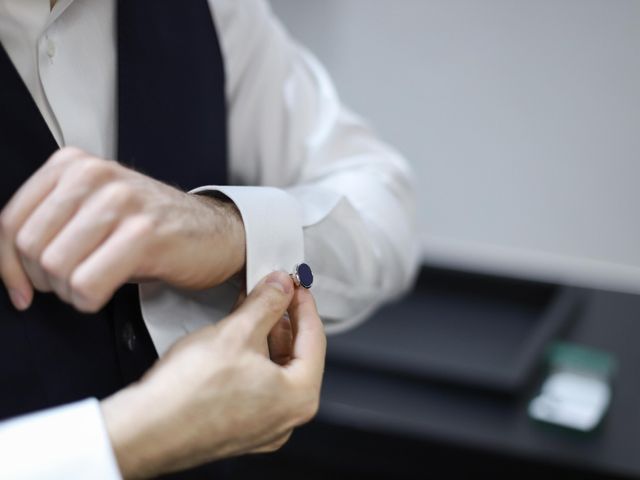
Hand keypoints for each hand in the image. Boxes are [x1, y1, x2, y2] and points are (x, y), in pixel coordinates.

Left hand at [0, 147, 245, 311]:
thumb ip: (51, 223)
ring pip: (55, 267)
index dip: (7, 267)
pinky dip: (90, 300)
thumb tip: (8, 268)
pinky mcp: (145, 234)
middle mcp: (95, 176)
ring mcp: (122, 202)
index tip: (22, 288)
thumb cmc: (153, 226)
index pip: (8, 222)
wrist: (216, 232)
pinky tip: (107, 291)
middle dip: (44, 280)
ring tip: (95, 283)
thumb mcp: (94, 210)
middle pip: (29, 247)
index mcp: (73, 165)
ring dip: (70, 291)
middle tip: (72, 283)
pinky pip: (87, 284)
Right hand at [100, 271, 325, 477]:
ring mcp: (263, 427)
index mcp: (299, 397)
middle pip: (297, 354)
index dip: (304, 303)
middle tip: (274, 292)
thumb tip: (282, 286)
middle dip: (284, 319)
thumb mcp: (237, 331)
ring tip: (252, 309)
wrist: (145, 430)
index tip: (295, 284)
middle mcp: (287, 418)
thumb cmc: (189, 392)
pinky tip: (237, 338)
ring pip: (275, 369)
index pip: (315, 338)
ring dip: (266, 336)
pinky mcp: (239, 428)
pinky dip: (252, 358)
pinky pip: (257, 385)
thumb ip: (268, 302)